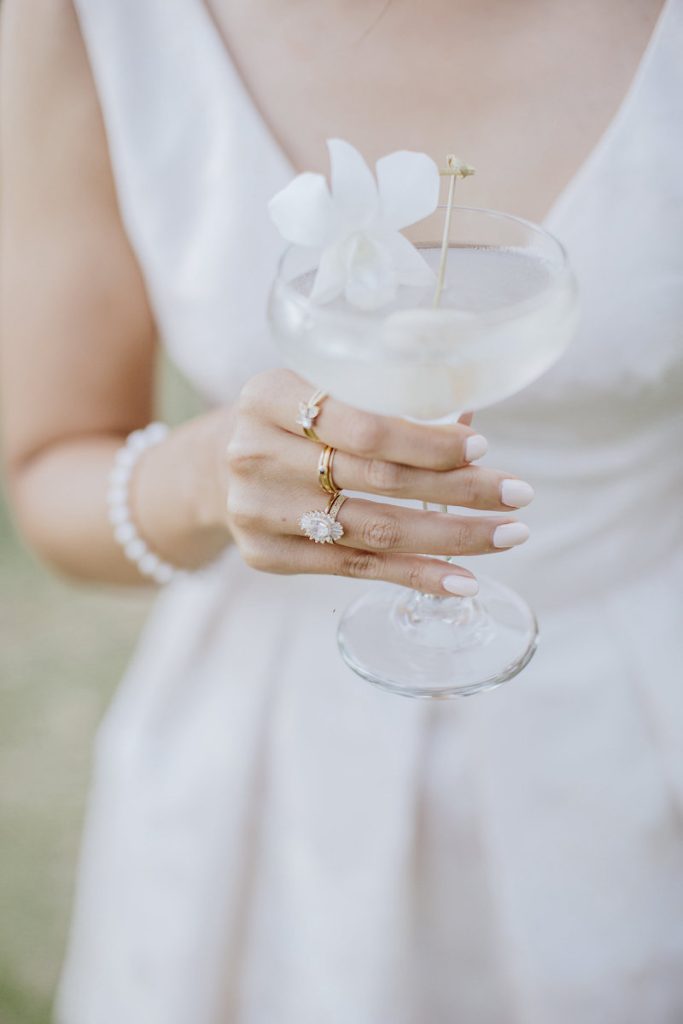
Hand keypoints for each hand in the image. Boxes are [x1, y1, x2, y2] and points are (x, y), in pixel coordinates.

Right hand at [223, 369, 532, 595]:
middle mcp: (254, 453)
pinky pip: (355, 569)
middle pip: (376, 479)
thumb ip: (383, 402)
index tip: (482, 449)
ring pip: (372, 529)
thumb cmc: (289, 423)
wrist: (213, 470)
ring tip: (507, 535)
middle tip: (518, 495)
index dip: (427, 442)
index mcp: (269, 395)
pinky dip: (415, 575)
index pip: (363, 425)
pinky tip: (462, 579)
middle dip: (459, 489)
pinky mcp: (266, 556)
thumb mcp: (318, 391)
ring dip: (450, 537)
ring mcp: (256, 510)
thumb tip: (468, 424)